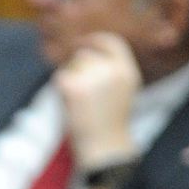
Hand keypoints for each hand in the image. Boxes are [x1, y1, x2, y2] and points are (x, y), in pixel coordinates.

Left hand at [55, 31, 141, 171]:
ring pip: (71, 66)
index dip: (95, 40)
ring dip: (71, 79)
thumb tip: (85, 50)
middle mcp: (112, 70)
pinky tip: (71, 106)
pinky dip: (61, 90)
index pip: (111, 42)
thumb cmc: (110, 124)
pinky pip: (60, 77)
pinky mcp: (73, 86)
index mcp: (127, 71)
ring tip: (81, 103)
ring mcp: (92, 77)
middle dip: (78, 69)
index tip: (83, 43)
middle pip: (85, 55)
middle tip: (83, 95)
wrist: (104, 149)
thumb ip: (109, 69)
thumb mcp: (120, 91)